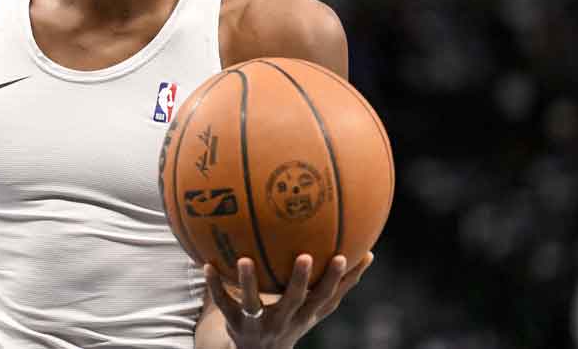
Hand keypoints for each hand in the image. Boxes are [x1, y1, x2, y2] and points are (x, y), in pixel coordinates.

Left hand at [204, 252, 373, 348]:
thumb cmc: (295, 319)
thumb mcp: (317, 308)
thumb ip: (341, 284)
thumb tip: (370, 253)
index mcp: (305, 315)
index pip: (323, 298)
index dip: (333, 280)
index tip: (341, 256)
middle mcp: (283, 320)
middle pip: (293, 301)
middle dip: (299, 280)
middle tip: (304, 256)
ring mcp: (258, 323)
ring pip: (253, 304)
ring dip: (248, 282)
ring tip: (244, 260)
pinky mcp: (234, 322)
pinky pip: (223, 303)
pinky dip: (215, 285)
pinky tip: (208, 264)